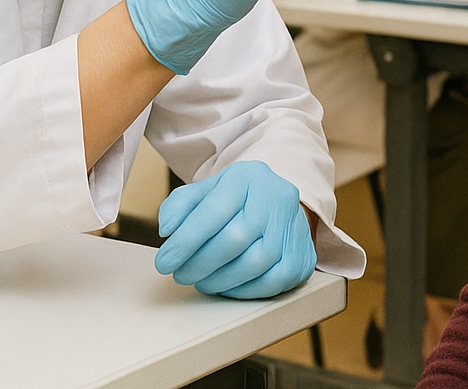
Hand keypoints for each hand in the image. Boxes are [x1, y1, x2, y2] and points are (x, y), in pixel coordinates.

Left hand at [154, 161, 317, 298]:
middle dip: (200, 263)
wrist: (276, 203)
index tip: (164, 261)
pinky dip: (244, 290)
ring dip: (220, 280)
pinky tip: (226, 287)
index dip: (186, 240)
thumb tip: (168, 228)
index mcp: (248, 177)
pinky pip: (273, 282)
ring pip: (256, 263)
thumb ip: (181, 205)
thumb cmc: (236, 201)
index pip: (214, 210)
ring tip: (200, 281)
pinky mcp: (303, 256)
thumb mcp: (206, 191)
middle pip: (235, 238)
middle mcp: (276, 197)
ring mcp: (295, 227)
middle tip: (180, 275)